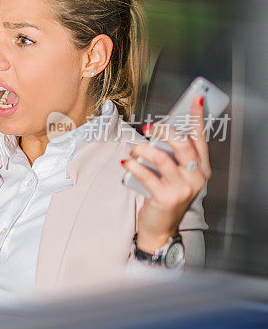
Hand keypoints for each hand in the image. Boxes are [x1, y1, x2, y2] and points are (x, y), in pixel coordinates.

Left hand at [122, 96, 210, 252]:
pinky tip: (126, 161)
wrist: (160, 227)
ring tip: (134, 148)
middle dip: (163, 131)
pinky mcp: (166, 198)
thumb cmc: (165, 195)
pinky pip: (147, 175)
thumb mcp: (174, 175)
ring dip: (144, 148)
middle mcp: (196, 178)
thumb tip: (159, 131)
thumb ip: (172, 156)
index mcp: (201, 169)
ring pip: (163, 158)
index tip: (195, 100)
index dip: (197, 118)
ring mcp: (182, 189)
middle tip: (147, 126)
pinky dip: (134, 165)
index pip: (201, 139)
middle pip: (182, 145)